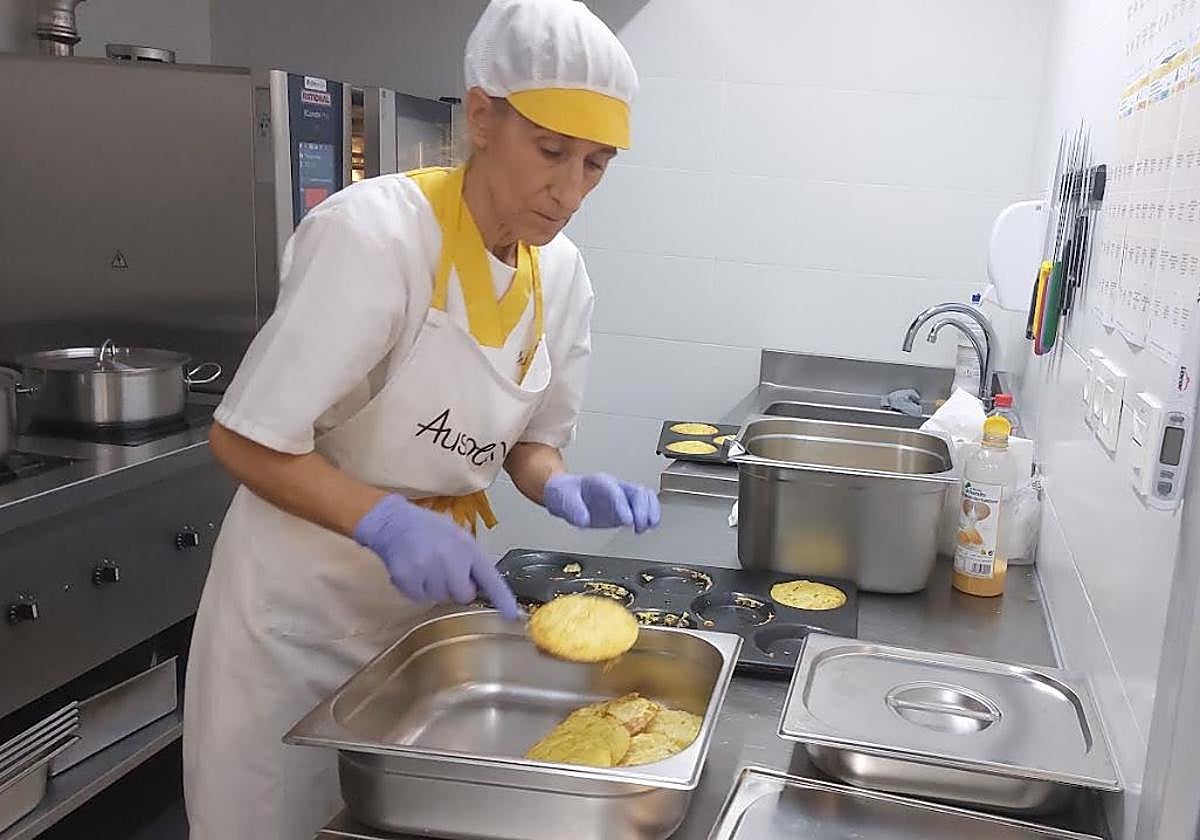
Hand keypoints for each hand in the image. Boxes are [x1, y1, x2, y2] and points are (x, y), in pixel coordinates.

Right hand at [353, 495, 519, 619]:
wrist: (394, 522)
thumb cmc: (430, 530)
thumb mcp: (458, 537)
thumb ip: (471, 560)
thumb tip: (481, 587)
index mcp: (467, 547)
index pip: (490, 578)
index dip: (502, 598)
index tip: (512, 615)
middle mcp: (450, 558)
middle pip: (464, 595)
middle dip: (457, 589)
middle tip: (446, 572)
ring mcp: (428, 569)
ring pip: (440, 599)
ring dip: (436, 589)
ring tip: (427, 567)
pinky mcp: (408, 578)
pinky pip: (420, 599)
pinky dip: (417, 590)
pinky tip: (414, 572)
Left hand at [543, 473, 660, 532]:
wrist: (564, 494)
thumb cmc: (564, 493)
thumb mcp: (562, 499)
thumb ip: (572, 509)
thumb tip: (584, 519)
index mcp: (599, 483)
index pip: (616, 491)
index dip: (623, 506)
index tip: (627, 521)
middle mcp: (614, 488)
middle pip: (637, 491)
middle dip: (642, 509)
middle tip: (639, 525)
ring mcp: (621, 497)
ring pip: (645, 497)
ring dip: (650, 512)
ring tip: (646, 526)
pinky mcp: (625, 508)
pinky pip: (644, 507)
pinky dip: (650, 515)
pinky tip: (648, 526)